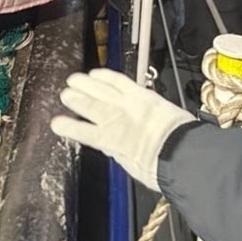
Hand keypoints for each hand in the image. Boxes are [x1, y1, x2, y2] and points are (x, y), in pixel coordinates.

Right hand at [50, 68, 194, 191]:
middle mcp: (116, 119)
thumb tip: (108, 145)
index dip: (67, 126)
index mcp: (111, 141)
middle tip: (65, 95)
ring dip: (84, 84)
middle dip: (74, 99)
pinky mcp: (142, 94)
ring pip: (100, 90)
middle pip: (89, 105)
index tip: (56, 123)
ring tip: (73, 80)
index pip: (83, 131)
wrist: (185, 153)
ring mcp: (128, 104)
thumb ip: (117, 152)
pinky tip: (96, 73)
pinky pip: (119, 80)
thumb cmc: (162, 167)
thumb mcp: (132, 167)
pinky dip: (106, 76)